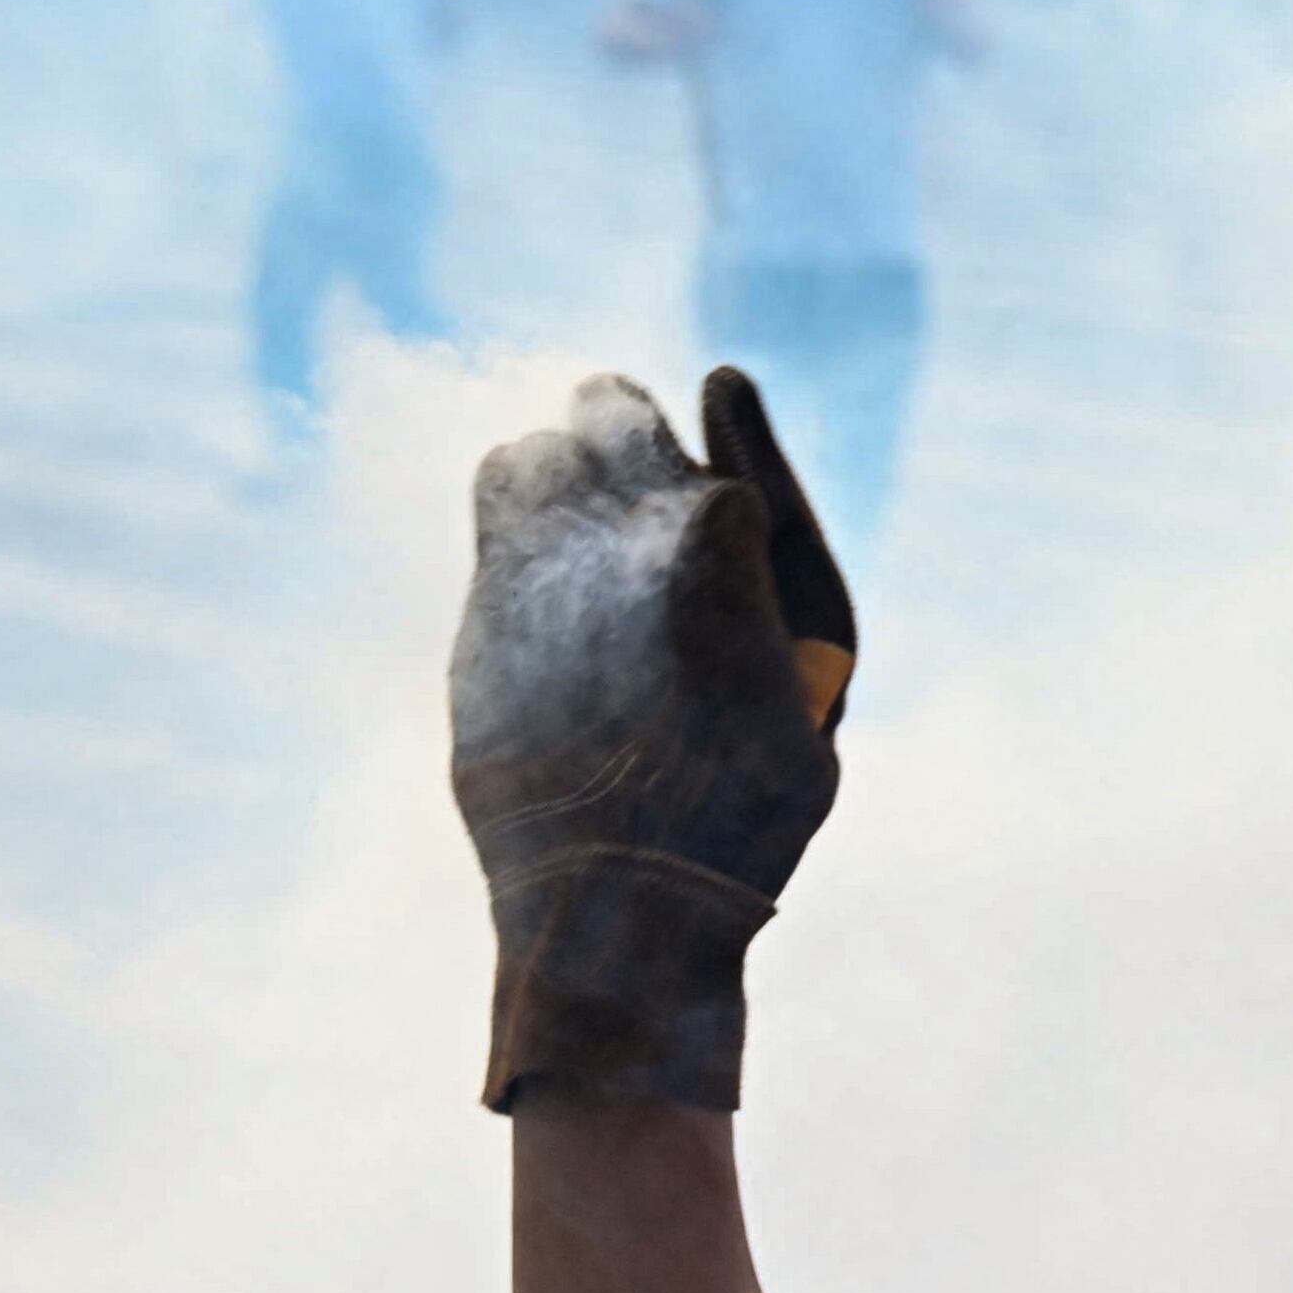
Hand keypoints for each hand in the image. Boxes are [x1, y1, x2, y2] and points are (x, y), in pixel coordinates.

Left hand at [452, 368, 858, 1110]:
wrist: (626, 904)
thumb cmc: (749, 796)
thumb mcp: (814, 672)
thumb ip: (780, 536)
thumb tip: (719, 387)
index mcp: (717, 527)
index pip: (700, 406)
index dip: (707, 433)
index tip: (705, 460)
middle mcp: (614, 529)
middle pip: (599, 410)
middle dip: (622, 436)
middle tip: (640, 493)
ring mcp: (532, 574)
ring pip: (525, 460)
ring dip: (559, 483)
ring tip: (587, 541)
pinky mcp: (478, 626)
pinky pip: (492, 544)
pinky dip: (522, 556)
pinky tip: (558, 616)